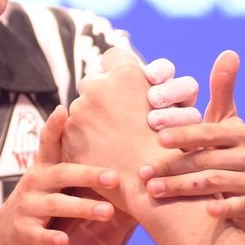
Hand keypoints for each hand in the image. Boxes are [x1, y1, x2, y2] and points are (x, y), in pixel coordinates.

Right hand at [0, 106, 122, 244]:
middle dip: (89, 175)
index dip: (54, 127)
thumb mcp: (50, 179)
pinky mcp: (23, 231)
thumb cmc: (39, 202)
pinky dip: (51, 237)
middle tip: (114, 178)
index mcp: (44, 168)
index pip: (48, 143)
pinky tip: (64, 241)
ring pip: (56, 205)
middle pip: (63, 174)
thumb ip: (71, 164)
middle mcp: (35, 183)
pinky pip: (38, 234)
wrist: (3, 234)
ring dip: (83, 208)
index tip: (63, 110)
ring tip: (107, 212)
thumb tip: (111, 149)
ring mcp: (27, 207)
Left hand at [63, 48, 175, 185]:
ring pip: (82, 108)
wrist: (153, 187)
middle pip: (95, 83)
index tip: (127, 89)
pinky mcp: (68, 135)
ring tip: (114, 142)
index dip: (122, 72)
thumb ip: (150, 84)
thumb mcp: (176, 105)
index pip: (115, 56)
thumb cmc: (170, 146)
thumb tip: (139, 75)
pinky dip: (83, 140)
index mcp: (126, 72)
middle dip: (105, 97)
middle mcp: (98, 85)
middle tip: (121, 119)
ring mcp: (80, 110)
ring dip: (94, 120)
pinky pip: (71, 131)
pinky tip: (101, 153)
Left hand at [138, 50, 244, 224]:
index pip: (207, 131)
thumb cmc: (223, 149)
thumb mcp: (223, 119)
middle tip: (142, 171)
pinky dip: (222, 209)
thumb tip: (230, 52)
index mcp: (237, 131)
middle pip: (205, 159)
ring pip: (214, 183)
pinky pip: (236, 206)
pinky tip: (204, 212)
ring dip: (182, 187)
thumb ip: (222, 89)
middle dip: (172, 165)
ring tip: (153, 191)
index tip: (156, 137)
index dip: (183, 134)